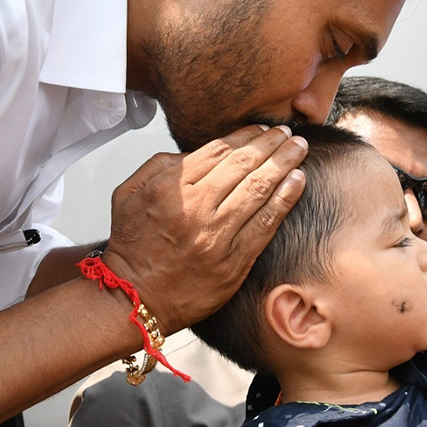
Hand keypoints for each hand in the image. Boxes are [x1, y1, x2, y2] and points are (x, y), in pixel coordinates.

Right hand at [103, 126, 307, 329]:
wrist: (134, 297)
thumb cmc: (132, 248)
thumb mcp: (127, 195)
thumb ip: (157, 166)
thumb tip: (192, 152)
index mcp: (170, 188)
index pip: (217, 151)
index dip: (245, 136)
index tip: (262, 129)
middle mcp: (196, 208)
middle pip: (244, 165)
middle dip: (271, 144)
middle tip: (288, 132)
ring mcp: (216, 235)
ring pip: (259, 189)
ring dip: (284, 164)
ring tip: (299, 149)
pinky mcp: (234, 261)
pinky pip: (266, 224)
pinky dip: (285, 199)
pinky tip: (298, 181)